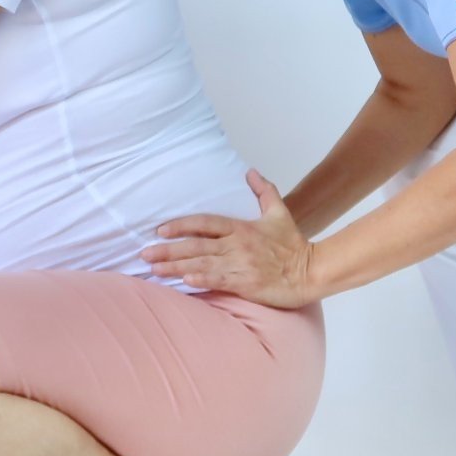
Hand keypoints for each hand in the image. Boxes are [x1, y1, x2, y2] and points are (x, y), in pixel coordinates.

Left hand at [140, 168, 317, 307]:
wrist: (311, 271)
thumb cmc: (294, 245)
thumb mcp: (279, 212)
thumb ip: (264, 191)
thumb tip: (251, 172)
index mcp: (241, 227)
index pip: (204, 223)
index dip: (181, 225)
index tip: (160, 229)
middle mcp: (237, 244)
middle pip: (196, 245)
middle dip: (168, 249)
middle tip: (144, 253)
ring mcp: (241, 264)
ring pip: (202, 264)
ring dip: (176, 266)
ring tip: (154, 269)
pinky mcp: (247, 283)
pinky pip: (219, 280)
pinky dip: (201, 280)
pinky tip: (184, 281)